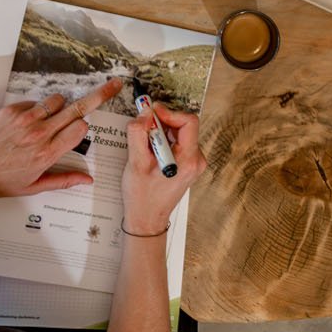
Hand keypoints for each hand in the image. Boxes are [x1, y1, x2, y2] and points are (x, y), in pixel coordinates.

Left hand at [0, 79, 122, 195]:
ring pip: (58, 100)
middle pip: (78, 108)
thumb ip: (62, 180)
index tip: (82, 129)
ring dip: (61, 106)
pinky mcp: (12, 110)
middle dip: (100, 94)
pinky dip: (37, 108)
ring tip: (50, 118)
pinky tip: (25, 123)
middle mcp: (40, 134)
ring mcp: (26, 119)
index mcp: (47, 154)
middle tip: (115, 84)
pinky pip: (35, 102)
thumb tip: (87, 179)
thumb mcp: (31, 187)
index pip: (81, 129)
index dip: (83, 128)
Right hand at [122, 101, 205, 235]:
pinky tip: (150, 151)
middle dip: (162, 122)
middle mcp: (196, 160)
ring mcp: (193, 163)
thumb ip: (138, 134)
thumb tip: (144, 113)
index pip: (189, 122)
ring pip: (180, 133)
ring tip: (144, 144)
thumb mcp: (135, 162)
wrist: (146, 219)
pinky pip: (178, 142)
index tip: (151, 113)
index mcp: (189, 160)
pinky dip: (163, 140)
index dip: (169, 113)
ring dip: (161, 132)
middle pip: (184, 126)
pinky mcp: (188, 165)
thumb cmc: (142, 196)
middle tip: (143, 127)